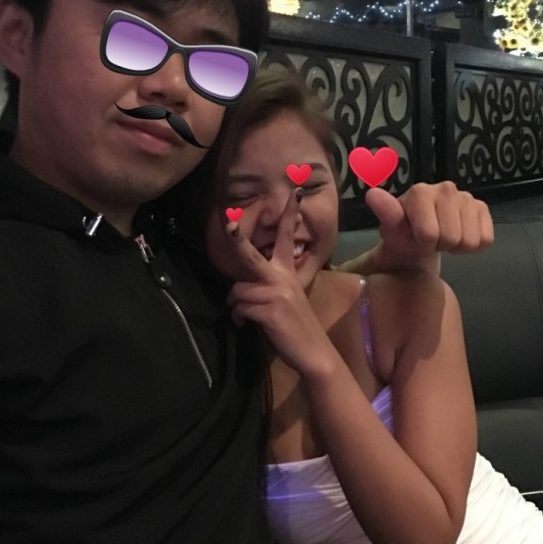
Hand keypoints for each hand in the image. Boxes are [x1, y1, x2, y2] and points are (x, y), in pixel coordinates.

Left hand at [225, 189, 336, 379]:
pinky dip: (240, 318)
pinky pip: (240, 308)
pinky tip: (250, 324)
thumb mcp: (286, 301)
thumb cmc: (297, 327)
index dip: (289, 213)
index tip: (294, 190)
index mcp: (288, 272)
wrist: (314, 352)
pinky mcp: (268, 309)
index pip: (286, 237)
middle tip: (228, 222)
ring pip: (238, 291)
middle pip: (250, 256)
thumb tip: (241, 292)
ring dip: (238, 305)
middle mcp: (282, 278)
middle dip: (237, 239)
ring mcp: (275, 293)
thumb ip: (267, 288)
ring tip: (248, 316)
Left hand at [364, 182, 492, 275]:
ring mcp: (466, 197)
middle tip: (430, 241)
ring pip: (470, 240)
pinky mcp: (482, 207)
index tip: (416, 241)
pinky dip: (473, 245)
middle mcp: (446, 188)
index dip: (423, 246)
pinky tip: (459, 236)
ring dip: (456, 246)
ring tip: (442, 238)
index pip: (429, 234)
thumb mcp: (391, 231)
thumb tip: (373, 194)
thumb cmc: (402, 236)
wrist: (418, 241)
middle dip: (440, 246)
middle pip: (452, 238)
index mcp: (420, 192)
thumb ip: (386, 213)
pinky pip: (486, 239)